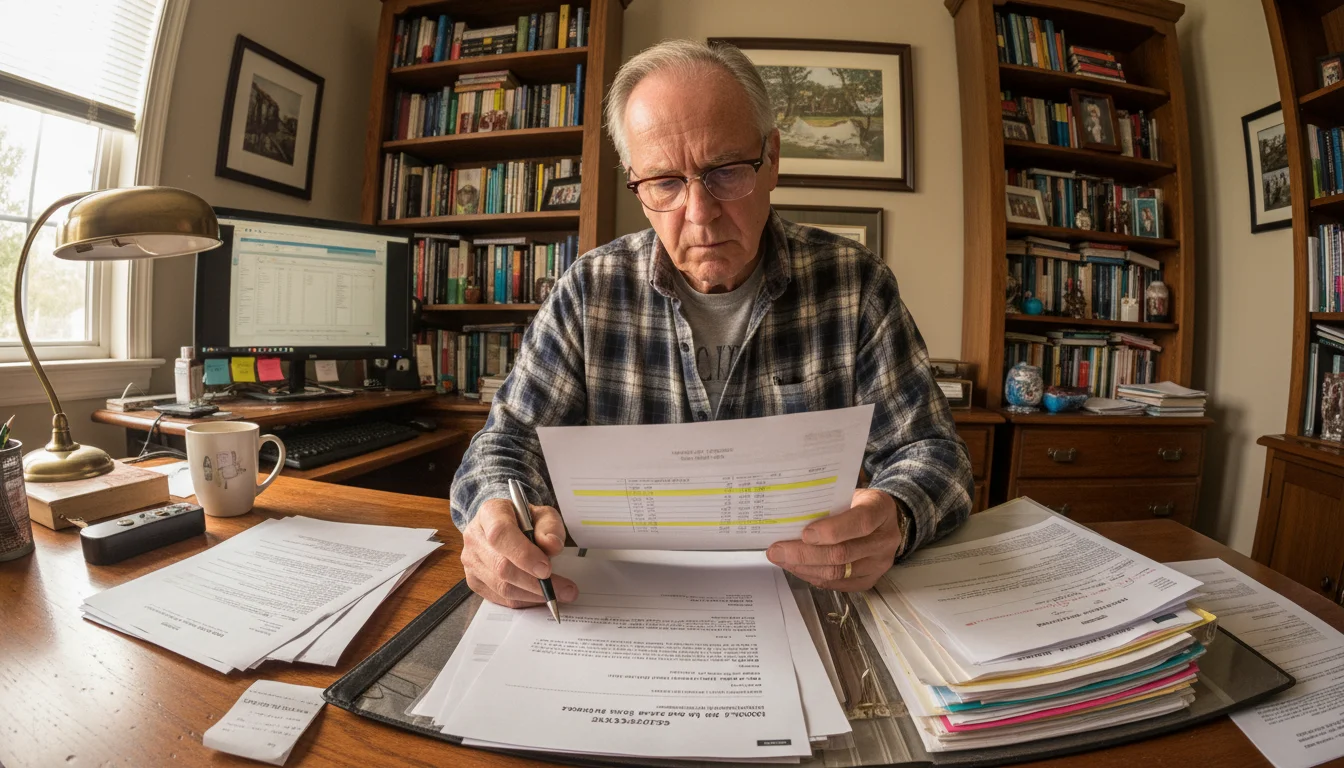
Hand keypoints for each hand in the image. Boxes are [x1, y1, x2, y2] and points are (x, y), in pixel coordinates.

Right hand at [461, 497, 578, 607]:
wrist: (504, 527)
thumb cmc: (524, 520)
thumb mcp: (543, 515)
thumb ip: (550, 527)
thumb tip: (552, 545)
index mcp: (490, 513)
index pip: (501, 534)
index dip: (524, 554)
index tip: (546, 568)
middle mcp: (475, 537)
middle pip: (501, 567)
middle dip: (535, 582)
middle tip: (564, 589)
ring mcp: (471, 561)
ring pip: (502, 587)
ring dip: (532, 595)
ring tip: (557, 594)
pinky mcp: (473, 580)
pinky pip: (500, 598)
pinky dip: (524, 600)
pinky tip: (539, 596)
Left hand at [765, 489, 906, 590]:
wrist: (882, 521)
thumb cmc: (857, 504)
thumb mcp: (848, 493)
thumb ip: (826, 503)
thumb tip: (789, 517)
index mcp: (880, 509)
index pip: (860, 522)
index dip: (831, 530)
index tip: (804, 533)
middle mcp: (885, 539)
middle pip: (843, 553)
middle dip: (804, 554)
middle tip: (777, 550)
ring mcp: (879, 563)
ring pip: (837, 573)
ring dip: (804, 568)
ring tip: (781, 559)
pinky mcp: (870, 580)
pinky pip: (837, 584)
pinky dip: (812, 576)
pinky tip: (796, 567)